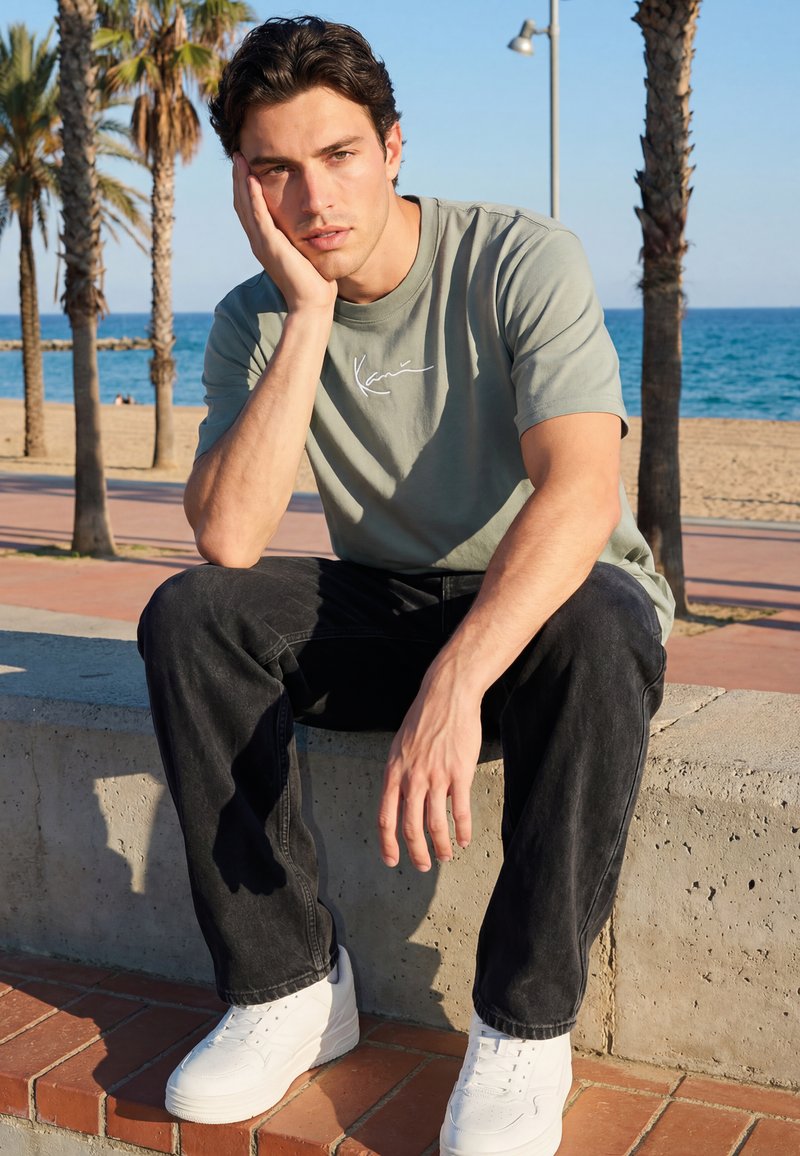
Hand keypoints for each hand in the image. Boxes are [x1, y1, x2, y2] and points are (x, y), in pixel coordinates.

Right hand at [232, 153, 337, 314]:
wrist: (311, 303)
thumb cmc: (313, 281)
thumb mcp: (303, 252)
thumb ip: (299, 237)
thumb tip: (309, 225)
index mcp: (265, 242)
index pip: (249, 208)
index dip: (245, 186)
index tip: (247, 164)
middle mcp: (258, 241)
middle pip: (242, 203)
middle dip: (239, 178)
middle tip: (237, 154)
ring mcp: (262, 243)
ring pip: (245, 206)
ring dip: (241, 181)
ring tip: (240, 159)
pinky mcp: (270, 246)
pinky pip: (258, 216)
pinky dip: (254, 197)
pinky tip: (252, 179)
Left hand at [378, 675, 480, 871]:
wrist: (446, 696)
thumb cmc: (423, 719)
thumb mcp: (400, 747)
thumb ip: (400, 775)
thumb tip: (401, 800)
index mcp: (394, 773)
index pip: (385, 817)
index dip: (388, 844)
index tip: (392, 860)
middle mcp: (412, 778)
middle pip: (411, 827)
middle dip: (416, 853)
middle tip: (422, 866)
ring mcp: (436, 777)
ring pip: (436, 824)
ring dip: (441, 847)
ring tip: (445, 856)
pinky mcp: (459, 773)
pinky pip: (460, 811)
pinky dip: (463, 831)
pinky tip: (464, 840)